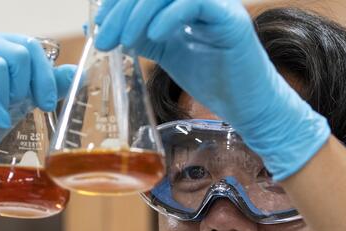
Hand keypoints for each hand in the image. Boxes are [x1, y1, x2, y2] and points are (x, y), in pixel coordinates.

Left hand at [94, 0, 329, 180]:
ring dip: (138, 13)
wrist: (248, 106)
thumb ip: (137, 36)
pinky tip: (153, 36)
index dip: (116, 3)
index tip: (97, 27)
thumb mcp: (165, 52)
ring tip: (123, 41)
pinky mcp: (230, 18)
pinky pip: (195, 2)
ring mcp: (216, 3)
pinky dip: (169, 16)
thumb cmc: (213, 80)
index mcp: (184, 1)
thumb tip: (96, 25)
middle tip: (103, 37)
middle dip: (121, 9)